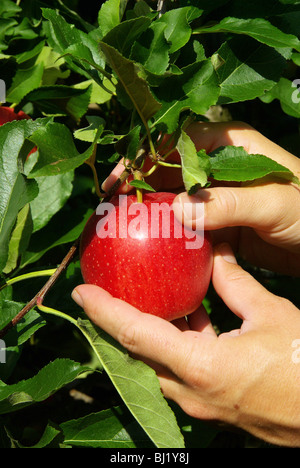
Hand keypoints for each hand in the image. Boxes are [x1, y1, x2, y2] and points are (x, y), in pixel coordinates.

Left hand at [72, 243, 299, 446]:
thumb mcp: (270, 314)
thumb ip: (235, 282)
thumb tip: (214, 253)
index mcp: (202, 367)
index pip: (137, 334)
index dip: (104, 312)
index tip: (81, 292)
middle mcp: (192, 391)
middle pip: (138, 354)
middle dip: (115, 325)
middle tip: (102, 295)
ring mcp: (202, 403)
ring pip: (157, 366)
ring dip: (144, 335)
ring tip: (139, 303)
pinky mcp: (214, 404)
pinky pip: (180, 372)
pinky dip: (173, 345)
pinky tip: (186, 319)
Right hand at [104, 121, 299, 275]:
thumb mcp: (274, 202)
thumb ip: (229, 203)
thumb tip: (179, 211)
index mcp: (229, 144)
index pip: (176, 142)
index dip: (143, 158)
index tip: (120, 180)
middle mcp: (217, 165)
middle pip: (167, 169)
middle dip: (138, 184)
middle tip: (110, 205)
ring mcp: (216, 195)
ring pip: (173, 197)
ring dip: (149, 209)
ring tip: (121, 223)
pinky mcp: (217, 221)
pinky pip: (185, 224)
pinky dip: (167, 231)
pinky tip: (150, 242)